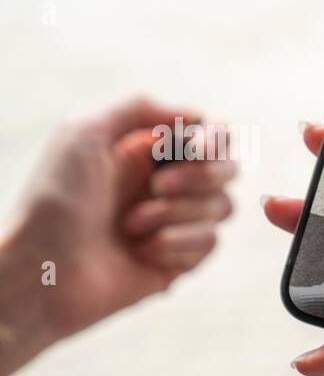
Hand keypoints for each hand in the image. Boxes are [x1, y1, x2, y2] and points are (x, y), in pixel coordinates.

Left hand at [0, 97, 235, 375]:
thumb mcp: (83, 130)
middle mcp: (165, 183)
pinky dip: (176, 244)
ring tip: (130, 227)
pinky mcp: (180, 258)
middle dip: (199, 176)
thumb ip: (139, 106)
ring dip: (176, 214)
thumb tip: (195, 117)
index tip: (198, 147)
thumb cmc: (55, 198)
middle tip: (157, 186)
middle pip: (227, 168)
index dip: (215, 137)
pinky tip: (141, 252)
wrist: (45, 269)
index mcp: (145, 149)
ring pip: (222, 206)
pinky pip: (210, 242)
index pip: (210, 133)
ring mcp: (175, 222)